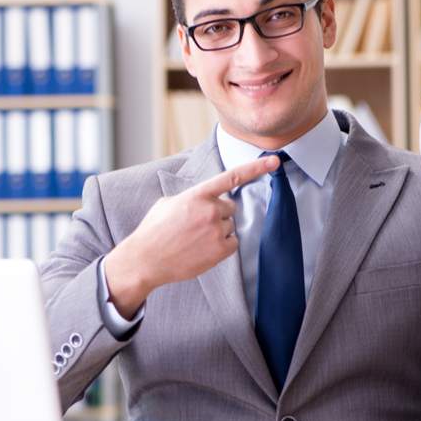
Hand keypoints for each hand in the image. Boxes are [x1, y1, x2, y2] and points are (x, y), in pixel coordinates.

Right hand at [104, 154, 279, 316]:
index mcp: (197, 194)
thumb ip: (192, 197)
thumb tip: (205, 199)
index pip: (232, 177)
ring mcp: (216, 230)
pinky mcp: (220, 250)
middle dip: (218, 213)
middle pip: (230, 207)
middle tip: (197, 225)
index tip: (274, 162)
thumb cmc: (154, 230)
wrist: (146, 259)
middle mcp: (210, 210)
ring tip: (195, 239)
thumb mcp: (168, 203)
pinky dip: (222, 245)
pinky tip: (203, 248)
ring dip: (217, 230)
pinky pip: (233, 242)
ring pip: (229, 226)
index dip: (256, 168)